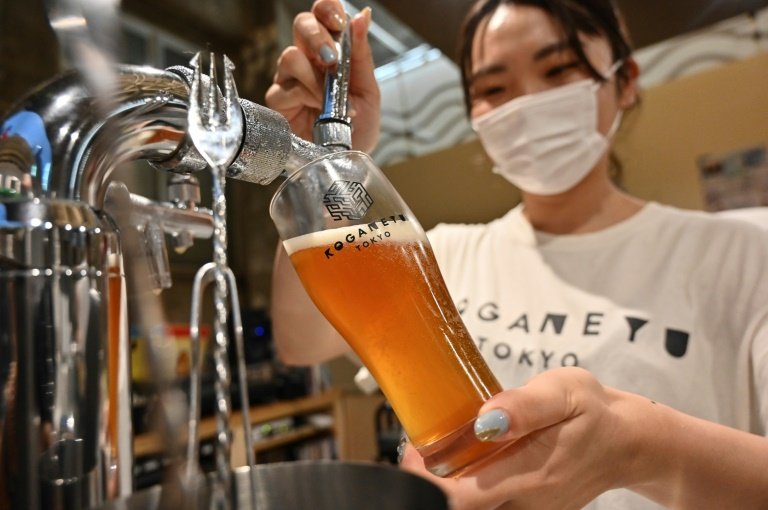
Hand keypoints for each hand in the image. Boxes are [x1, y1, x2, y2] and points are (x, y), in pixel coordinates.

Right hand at [265, 0, 380, 152]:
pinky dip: (307, 97)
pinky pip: (287, 87)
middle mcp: (308, 60)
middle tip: (332, 58)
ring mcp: (289, 79)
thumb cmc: (358, 127)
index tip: (340, 23)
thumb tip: (363, 16)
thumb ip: (362, 55)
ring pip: (290, 56)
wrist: (348, 160)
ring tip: (330, 98)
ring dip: (315, 76)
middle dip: (316, 36)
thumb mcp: (368, 90)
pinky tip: (320, 111)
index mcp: (331, 51)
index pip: (322, 14)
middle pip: (301, 25)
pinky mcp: (278, 101)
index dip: (327, 10)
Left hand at [399, 367, 638, 509]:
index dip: (426, 479)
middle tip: (422, 446)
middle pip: (460, 506)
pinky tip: (467, 461)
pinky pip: (490, 504)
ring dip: (449, 485)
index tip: (414, 450)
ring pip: (474, 506)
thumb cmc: (594, 411)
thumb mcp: (563, 391)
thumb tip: (486, 419)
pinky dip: (469, 488)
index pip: (460, 496)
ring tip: (440, 451)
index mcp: (529, 474)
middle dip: (430, 480)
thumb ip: (524, 406)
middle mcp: (526, 502)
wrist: (630, 442)